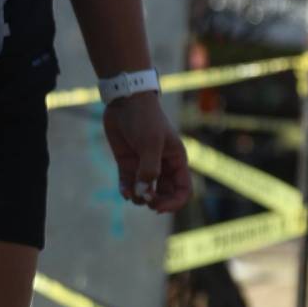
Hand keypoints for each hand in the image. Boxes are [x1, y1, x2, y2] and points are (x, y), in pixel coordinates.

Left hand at [103, 91, 190, 210]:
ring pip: (146, 192)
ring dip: (138, 198)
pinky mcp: (128, 163)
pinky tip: (124, 191)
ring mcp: (144, 164)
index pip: (183, 190)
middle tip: (144, 199)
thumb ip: (149, 169)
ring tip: (130, 192)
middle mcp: (162, 165)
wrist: (125, 100)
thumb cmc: (144, 118)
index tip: (157, 206)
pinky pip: (129, 184)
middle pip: (165, 195)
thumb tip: (143, 194)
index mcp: (176, 160)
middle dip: (155, 202)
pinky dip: (127, 191)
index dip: (173, 203)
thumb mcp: (150, 143)